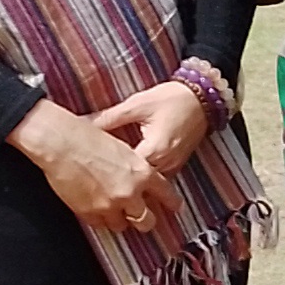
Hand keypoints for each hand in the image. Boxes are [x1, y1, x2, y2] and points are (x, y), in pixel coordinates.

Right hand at [11, 99, 165, 235]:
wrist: (60, 142)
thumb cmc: (87, 137)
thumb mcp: (122, 147)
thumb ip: (134, 168)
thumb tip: (137, 178)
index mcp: (142, 172)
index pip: (166, 194)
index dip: (172, 203)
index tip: (175, 208)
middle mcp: (130, 192)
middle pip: (147, 221)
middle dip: (145, 221)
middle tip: (142, 219)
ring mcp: (109, 205)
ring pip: (122, 226)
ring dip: (119, 220)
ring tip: (114, 211)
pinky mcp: (89, 212)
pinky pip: (99, 225)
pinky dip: (99, 220)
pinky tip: (96, 209)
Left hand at [94, 80, 209, 178]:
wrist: (202, 96)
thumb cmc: (171, 98)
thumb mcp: (136, 105)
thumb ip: (108, 117)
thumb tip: (82, 123)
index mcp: (154, 150)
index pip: (126, 173)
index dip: (107, 175)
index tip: (90, 174)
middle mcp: (166, 163)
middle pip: (138, 186)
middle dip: (118, 186)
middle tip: (96, 188)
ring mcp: (173, 166)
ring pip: (149, 188)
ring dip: (132, 187)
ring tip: (110, 188)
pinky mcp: (177, 164)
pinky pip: (158, 181)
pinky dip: (144, 182)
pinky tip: (130, 179)